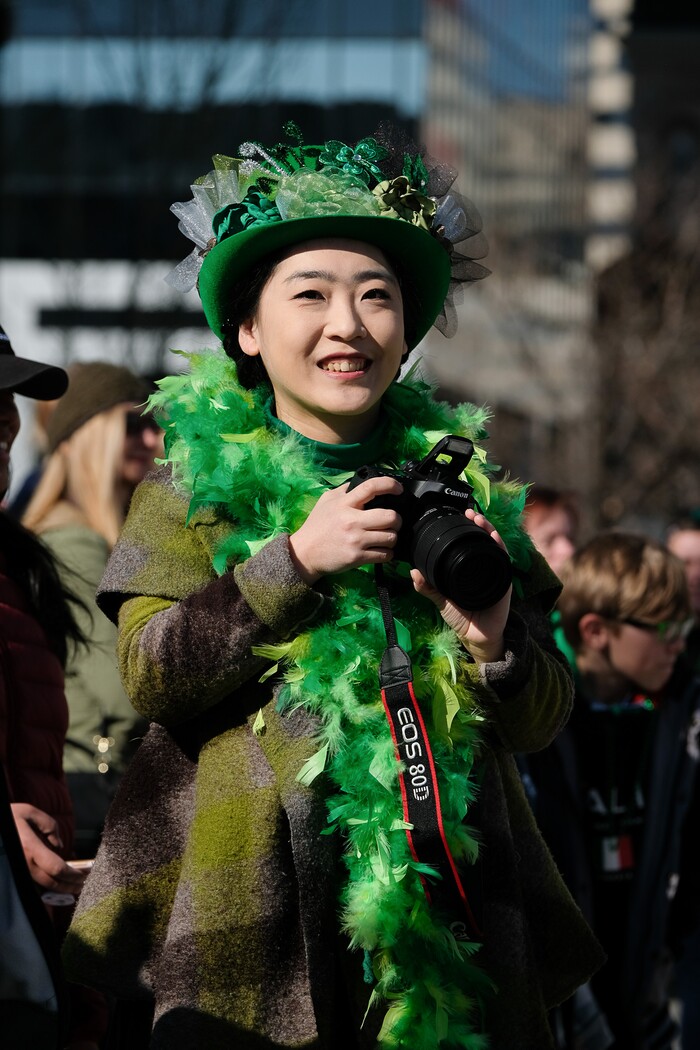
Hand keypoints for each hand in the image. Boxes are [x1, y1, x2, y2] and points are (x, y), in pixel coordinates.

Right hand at [11, 803, 86, 894]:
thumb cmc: (7, 816)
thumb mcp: (29, 812)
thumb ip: (49, 826)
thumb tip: (60, 846)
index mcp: (30, 847)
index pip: (57, 868)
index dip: (73, 874)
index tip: (87, 873)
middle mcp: (24, 863)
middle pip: (52, 882)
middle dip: (70, 885)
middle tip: (86, 884)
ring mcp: (19, 870)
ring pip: (43, 887)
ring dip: (61, 889)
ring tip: (76, 887)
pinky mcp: (16, 872)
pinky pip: (34, 885)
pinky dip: (49, 887)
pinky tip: (59, 885)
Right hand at [289, 476, 402, 583]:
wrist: (305, 553)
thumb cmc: (316, 526)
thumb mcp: (326, 501)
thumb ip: (344, 490)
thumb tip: (361, 481)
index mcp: (345, 503)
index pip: (371, 487)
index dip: (390, 485)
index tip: (398, 490)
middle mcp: (352, 521)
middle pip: (390, 517)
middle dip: (396, 520)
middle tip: (392, 522)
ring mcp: (356, 540)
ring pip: (391, 537)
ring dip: (392, 537)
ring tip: (385, 537)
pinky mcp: (357, 557)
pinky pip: (385, 555)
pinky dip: (387, 553)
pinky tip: (381, 550)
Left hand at [411, 509, 511, 663]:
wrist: (477, 637)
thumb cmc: (461, 618)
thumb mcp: (440, 600)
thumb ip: (427, 588)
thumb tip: (412, 572)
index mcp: (468, 569)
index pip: (468, 544)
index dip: (465, 530)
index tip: (458, 516)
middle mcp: (483, 568)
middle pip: (483, 540)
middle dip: (478, 524)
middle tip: (470, 513)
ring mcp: (495, 573)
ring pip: (494, 546)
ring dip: (489, 531)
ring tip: (480, 520)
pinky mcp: (503, 581)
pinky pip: (503, 561)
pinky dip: (500, 548)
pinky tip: (494, 537)